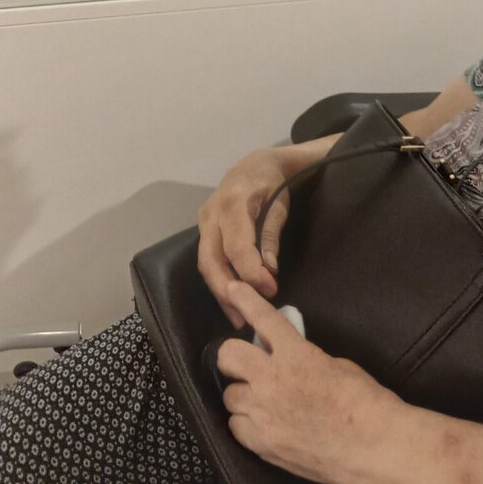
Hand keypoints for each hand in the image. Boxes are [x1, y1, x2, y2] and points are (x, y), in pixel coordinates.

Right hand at [197, 149, 292, 326]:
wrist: (253, 166)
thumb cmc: (272, 184)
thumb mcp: (279, 205)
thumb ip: (271, 236)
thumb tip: (269, 271)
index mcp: (233, 204)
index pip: (236, 246)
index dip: (251, 272)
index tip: (271, 290)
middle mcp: (211, 214)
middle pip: (211, 260)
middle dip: (227, 291)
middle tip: (246, 316)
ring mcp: (203, 222)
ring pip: (205, 264)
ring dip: (220, 293)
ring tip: (238, 317)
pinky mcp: (203, 231)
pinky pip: (207, 261)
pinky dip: (218, 283)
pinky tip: (232, 302)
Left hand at [216, 282, 403, 483]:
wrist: (376, 447)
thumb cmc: (367, 403)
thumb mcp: (337, 366)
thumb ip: (305, 358)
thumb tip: (289, 358)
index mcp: (296, 356)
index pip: (263, 320)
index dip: (245, 300)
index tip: (234, 289)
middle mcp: (272, 382)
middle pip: (228, 357)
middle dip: (234, 357)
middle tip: (248, 364)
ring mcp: (264, 416)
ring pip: (230, 396)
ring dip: (244, 394)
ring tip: (262, 400)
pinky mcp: (263, 445)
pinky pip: (237, 427)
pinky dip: (246, 423)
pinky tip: (264, 424)